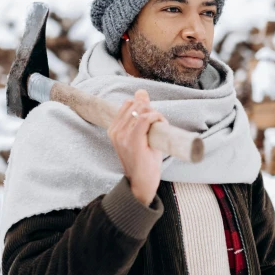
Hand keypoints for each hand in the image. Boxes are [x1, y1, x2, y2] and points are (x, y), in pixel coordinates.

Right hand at [107, 89, 167, 205]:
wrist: (141, 184)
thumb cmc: (143, 160)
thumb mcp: (141, 134)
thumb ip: (140, 113)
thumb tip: (141, 91)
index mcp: (113, 129)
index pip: (128, 104)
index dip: (144, 107)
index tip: (153, 119)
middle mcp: (115, 131)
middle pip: (136, 104)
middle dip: (151, 110)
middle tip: (159, 124)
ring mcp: (122, 136)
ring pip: (141, 110)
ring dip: (156, 114)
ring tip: (161, 126)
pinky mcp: (132, 140)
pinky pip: (145, 118)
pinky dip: (157, 118)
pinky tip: (161, 126)